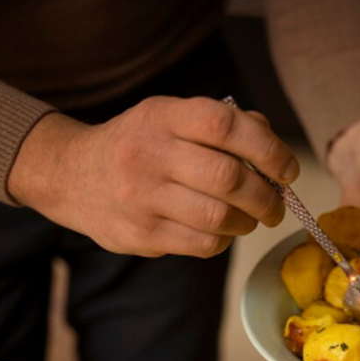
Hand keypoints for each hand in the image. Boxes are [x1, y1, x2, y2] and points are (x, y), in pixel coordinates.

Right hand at [8, 97, 297, 257]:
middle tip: (277, 204)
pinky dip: (223, 240)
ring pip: (219, 217)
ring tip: (251, 219)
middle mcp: (148, 154)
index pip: (225, 125)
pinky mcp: (140, 235)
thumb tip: (274, 151)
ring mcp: (141, 197)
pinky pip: (202, 244)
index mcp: (162, 116)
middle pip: (228, 178)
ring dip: (248, 222)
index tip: (288, 169)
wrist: (71, 176)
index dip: (268, 148)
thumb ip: (222, 124)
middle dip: (266, 196)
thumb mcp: (169, 117)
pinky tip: (221, 231)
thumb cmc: (139, 144)